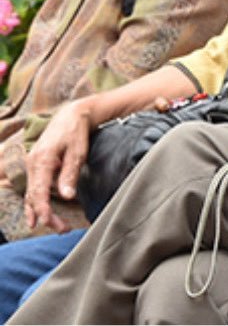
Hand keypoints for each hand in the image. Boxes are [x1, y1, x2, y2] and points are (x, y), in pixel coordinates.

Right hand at [22, 101, 94, 231]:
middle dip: (46, 216)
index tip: (49, 224)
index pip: (38, 192)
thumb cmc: (76, 132)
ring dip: (41, 212)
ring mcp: (32, 166)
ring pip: (32, 195)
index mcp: (42, 161)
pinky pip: (32, 189)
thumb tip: (66, 196)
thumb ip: (70, 174)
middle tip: (62, 229)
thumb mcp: (78, 152)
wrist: (71, 115)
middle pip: (34, 197)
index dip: (43, 210)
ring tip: (58, 227)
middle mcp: (32, 164)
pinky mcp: (37, 167)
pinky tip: (36, 217)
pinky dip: (35, 204)